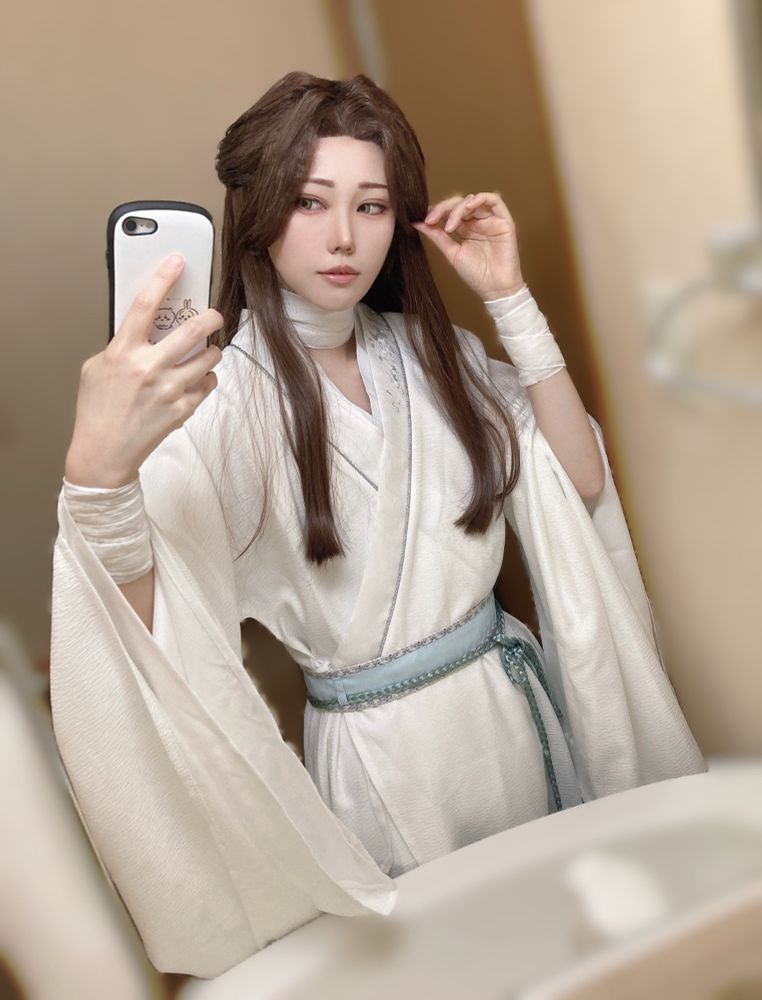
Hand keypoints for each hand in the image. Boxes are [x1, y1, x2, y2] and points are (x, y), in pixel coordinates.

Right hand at [65, 255, 223, 487]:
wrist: (104, 453)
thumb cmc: (97, 410)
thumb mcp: (97, 368)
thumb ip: (120, 347)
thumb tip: (144, 331)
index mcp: (123, 352)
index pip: (146, 305)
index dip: (163, 277)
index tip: (177, 260)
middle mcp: (149, 368)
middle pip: (192, 330)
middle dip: (210, 316)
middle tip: (214, 314)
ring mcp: (169, 389)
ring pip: (209, 358)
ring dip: (212, 350)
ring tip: (207, 351)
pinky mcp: (183, 409)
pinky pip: (208, 384)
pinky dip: (207, 378)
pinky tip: (198, 379)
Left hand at [412, 191, 524, 300]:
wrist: (495, 289)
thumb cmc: (476, 275)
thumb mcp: (452, 253)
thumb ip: (437, 236)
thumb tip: (417, 222)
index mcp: (466, 229)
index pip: (450, 211)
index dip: (437, 211)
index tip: (424, 219)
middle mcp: (478, 222)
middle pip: (459, 203)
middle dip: (444, 209)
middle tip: (432, 220)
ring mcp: (491, 220)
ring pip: (473, 201)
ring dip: (459, 208)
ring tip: (450, 224)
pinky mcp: (504, 221)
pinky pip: (494, 200)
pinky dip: (480, 199)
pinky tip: (468, 208)